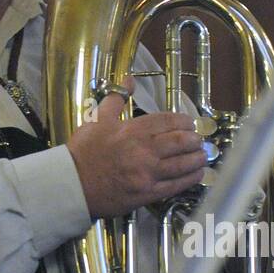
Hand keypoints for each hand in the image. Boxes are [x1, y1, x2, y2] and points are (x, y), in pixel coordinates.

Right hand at [65, 77, 206, 219]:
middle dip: (195, 139)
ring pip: (183, 164)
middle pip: (182, 141)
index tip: (190, 123)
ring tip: (202, 156)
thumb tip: (128, 80)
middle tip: (198, 140)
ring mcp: (147, 174)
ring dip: (197, 158)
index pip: (169, 121)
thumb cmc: (83, 152)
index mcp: (133, 130)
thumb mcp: (97, 119)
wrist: (71, 184)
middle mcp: (144, 151)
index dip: (185, 121)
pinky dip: (191, 178)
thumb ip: (116, 99)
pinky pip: (176, 185)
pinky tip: (197, 174)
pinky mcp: (147, 193)